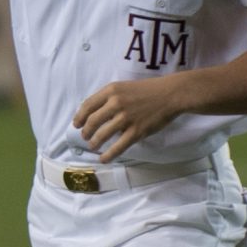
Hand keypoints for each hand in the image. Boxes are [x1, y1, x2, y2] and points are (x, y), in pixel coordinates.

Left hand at [75, 76, 189, 161]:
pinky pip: (118, 147)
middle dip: (85, 132)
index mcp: (111, 91)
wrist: (170, 94)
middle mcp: (116, 103)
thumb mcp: (124, 87)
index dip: (79, 117)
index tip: (76, 124)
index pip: (87, 105)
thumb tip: (94, 113)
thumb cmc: (148, 90)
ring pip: (102, 135)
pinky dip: (108, 155)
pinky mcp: (136, 131)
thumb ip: (110, 98)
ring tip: (93, 146)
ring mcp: (126, 118)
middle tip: (85, 137)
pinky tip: (104, 158)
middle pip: (92, 122)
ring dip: (94, 143)